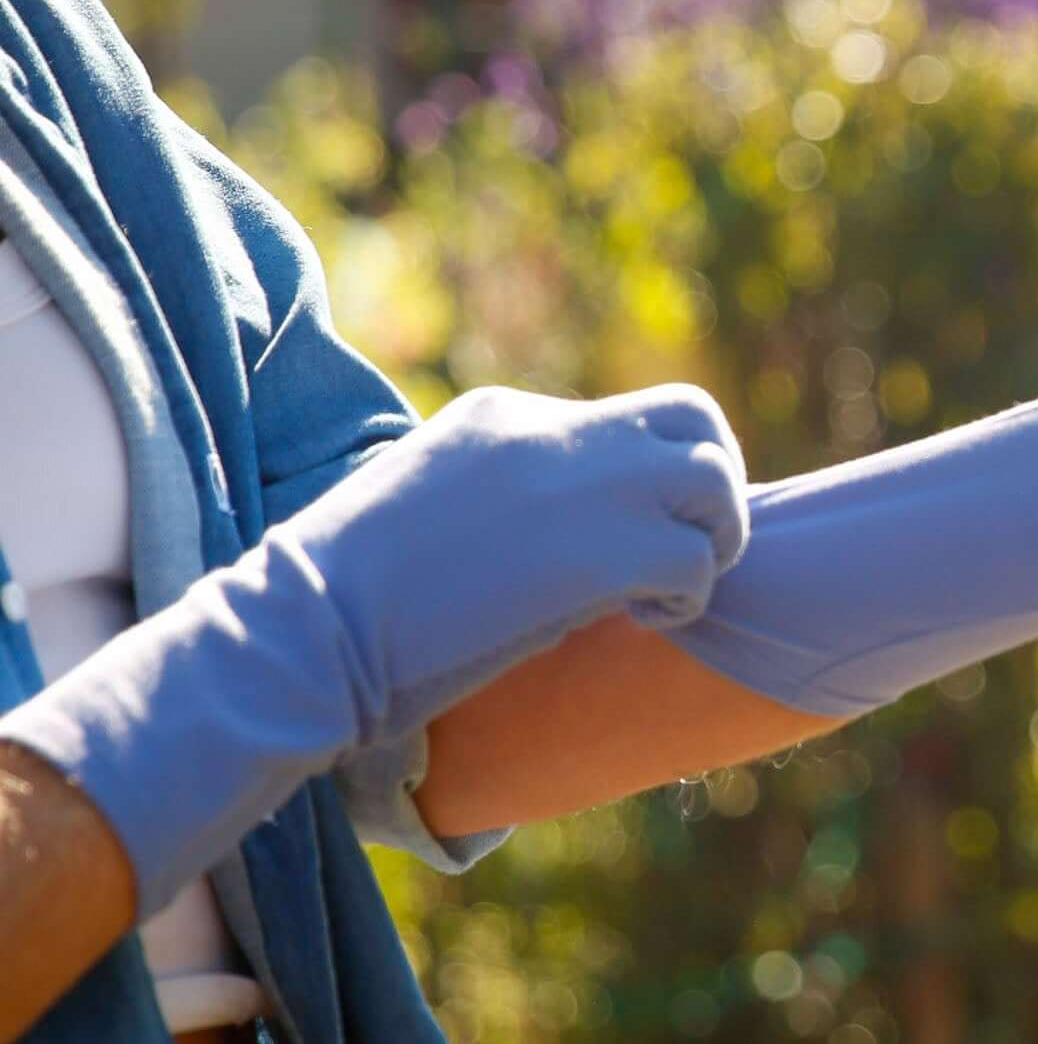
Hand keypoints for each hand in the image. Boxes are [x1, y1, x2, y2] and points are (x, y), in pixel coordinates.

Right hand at [277, 381, 748, 740]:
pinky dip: (688, 599)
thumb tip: (564, 546)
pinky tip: (638, 622)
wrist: (314, 628)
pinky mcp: (605, 552)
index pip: (622, 421)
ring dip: (711, 542)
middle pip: (695, 418)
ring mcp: (585, 483)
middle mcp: (554, 430)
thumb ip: (504, 501)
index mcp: (506, 415)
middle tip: (682, 556)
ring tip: (661, 595)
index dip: (648, 483)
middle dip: (710, 488)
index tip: (629, 541)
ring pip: (718, 481)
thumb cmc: (352, 597)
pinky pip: (699, 560)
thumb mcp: (434, 509)